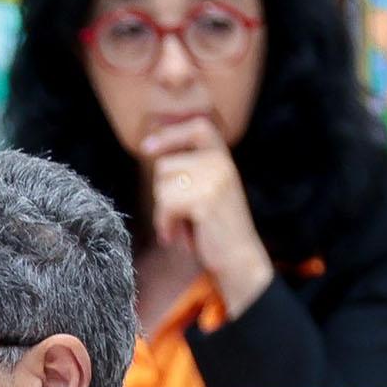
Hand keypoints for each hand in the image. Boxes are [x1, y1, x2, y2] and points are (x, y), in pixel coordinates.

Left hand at [139, 114, 274, 313]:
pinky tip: (177, 237)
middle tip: (179, 216)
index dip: (171, 134)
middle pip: (165, 166)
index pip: (198, 127)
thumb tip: (150, 145)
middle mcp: (221, 164)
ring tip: (182, 227)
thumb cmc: (216, 228)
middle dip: (163, 194)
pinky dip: (165, 224)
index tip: (147, 147)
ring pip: (161, 187)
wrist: (239, 259)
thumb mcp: (207, 190)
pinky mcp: (204, 200)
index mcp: (224, 158)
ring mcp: (214, 180)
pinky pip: (165, 206)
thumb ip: (189, 169)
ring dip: (164, 213)